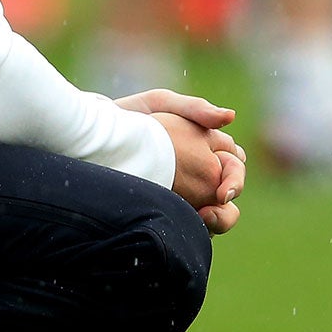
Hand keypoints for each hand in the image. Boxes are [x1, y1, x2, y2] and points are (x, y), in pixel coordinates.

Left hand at [119, 89, 244, 233]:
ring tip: (199, 222)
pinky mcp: (168, 207)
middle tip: (210, 213)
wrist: (97, 135)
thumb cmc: (130, 115)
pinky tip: (180, 227)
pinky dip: (193, 228)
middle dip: (227, 207)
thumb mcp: (160, 104)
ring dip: (216, 221)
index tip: (222, 192)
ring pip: (216, 212)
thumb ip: (195, 109)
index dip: (234, 179)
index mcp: (206, 145)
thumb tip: (231, 117)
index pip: (235, 164)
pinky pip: (190, 223)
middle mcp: (202, 170)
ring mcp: (187, 191)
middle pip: (230, 193)